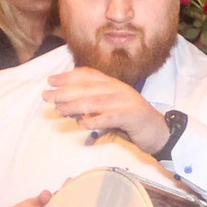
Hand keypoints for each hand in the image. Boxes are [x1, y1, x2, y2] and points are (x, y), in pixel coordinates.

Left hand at [44, 67, 169, 153]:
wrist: (159, 131)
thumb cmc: (131, 121)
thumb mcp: (110, 111)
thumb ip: (94, 109)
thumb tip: (71, 111)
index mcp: (113, 85)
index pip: (88, 76)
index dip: (69, 77)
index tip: (51, 80)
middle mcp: (118, 89)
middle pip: (88, 88)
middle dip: (65, 91)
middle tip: (47, 96)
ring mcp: (125, 102)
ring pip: (96, 102)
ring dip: (75, 105)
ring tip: (59, 109)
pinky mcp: (132, 117)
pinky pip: (111, 118)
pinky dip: (96, 121)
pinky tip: (84, 124)